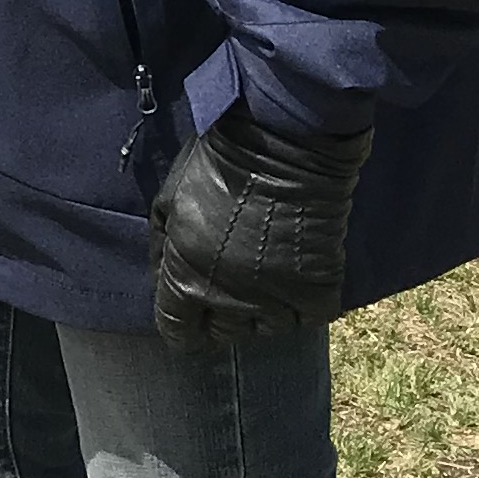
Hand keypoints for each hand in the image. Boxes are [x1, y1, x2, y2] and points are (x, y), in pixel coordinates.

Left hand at [149, 100, 373, 349]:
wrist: (282, 144)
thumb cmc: (217, 163)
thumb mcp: (169, 200)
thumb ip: (162, 248)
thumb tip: (162, 278)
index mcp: (186, 281)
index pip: (177, 331)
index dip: (183, 322)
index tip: (192, 309)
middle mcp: (229, 302)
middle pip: (223, 334)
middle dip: (221, 314)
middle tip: (231, 283)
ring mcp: (275, 301)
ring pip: (266, 329)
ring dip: (263, 308)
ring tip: (266, 276)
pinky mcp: (316, 293)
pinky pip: (306, 318)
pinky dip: (302, 303)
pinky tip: (295, 275)